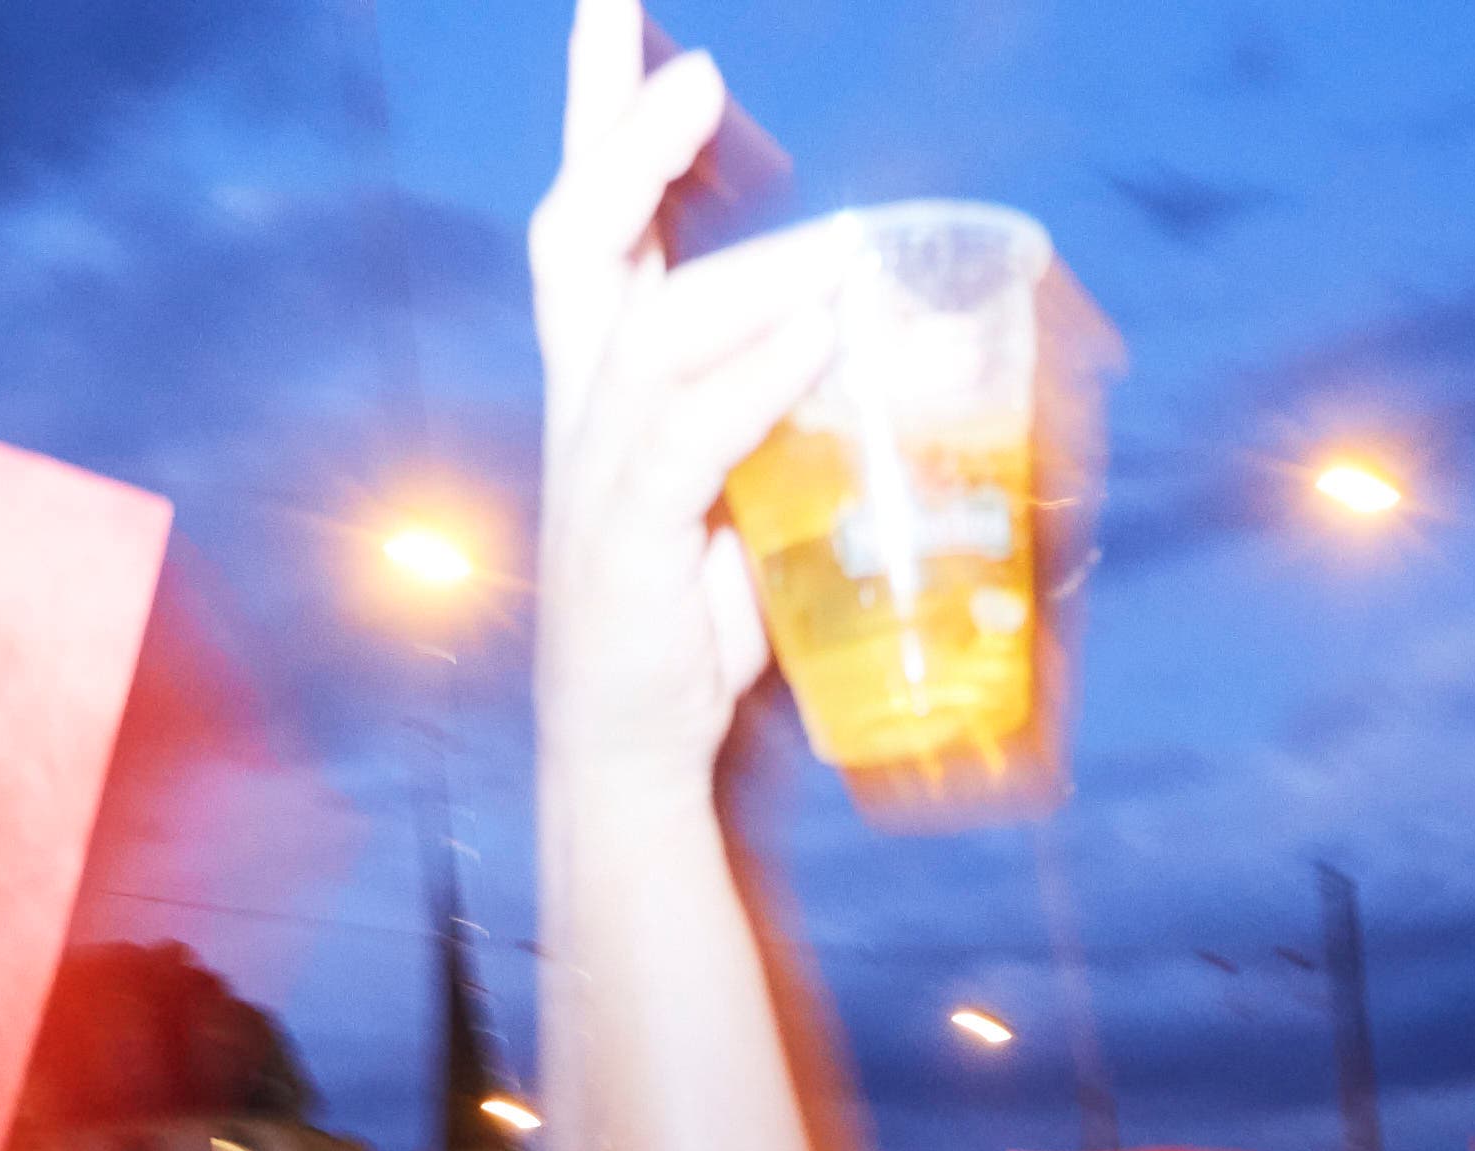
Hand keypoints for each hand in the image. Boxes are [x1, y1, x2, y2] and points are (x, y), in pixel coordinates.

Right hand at [528, 0, 840, 783]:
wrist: (631, 753)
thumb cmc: (689, 615)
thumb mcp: (748, 484)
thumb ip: (795, 407)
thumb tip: (897, 343)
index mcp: (604, 376)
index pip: (593, 217)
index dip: (601, 110)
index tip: (620, 7)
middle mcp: (584, 403)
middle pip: (577, 238)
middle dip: (627, 144)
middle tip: (698, 71)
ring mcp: (597, 471)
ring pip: (648, 336)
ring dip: (740, 280)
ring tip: (826, 253)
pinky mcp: (626, 542)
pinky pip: (683, 442)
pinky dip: (751, 384)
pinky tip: (811, 342)